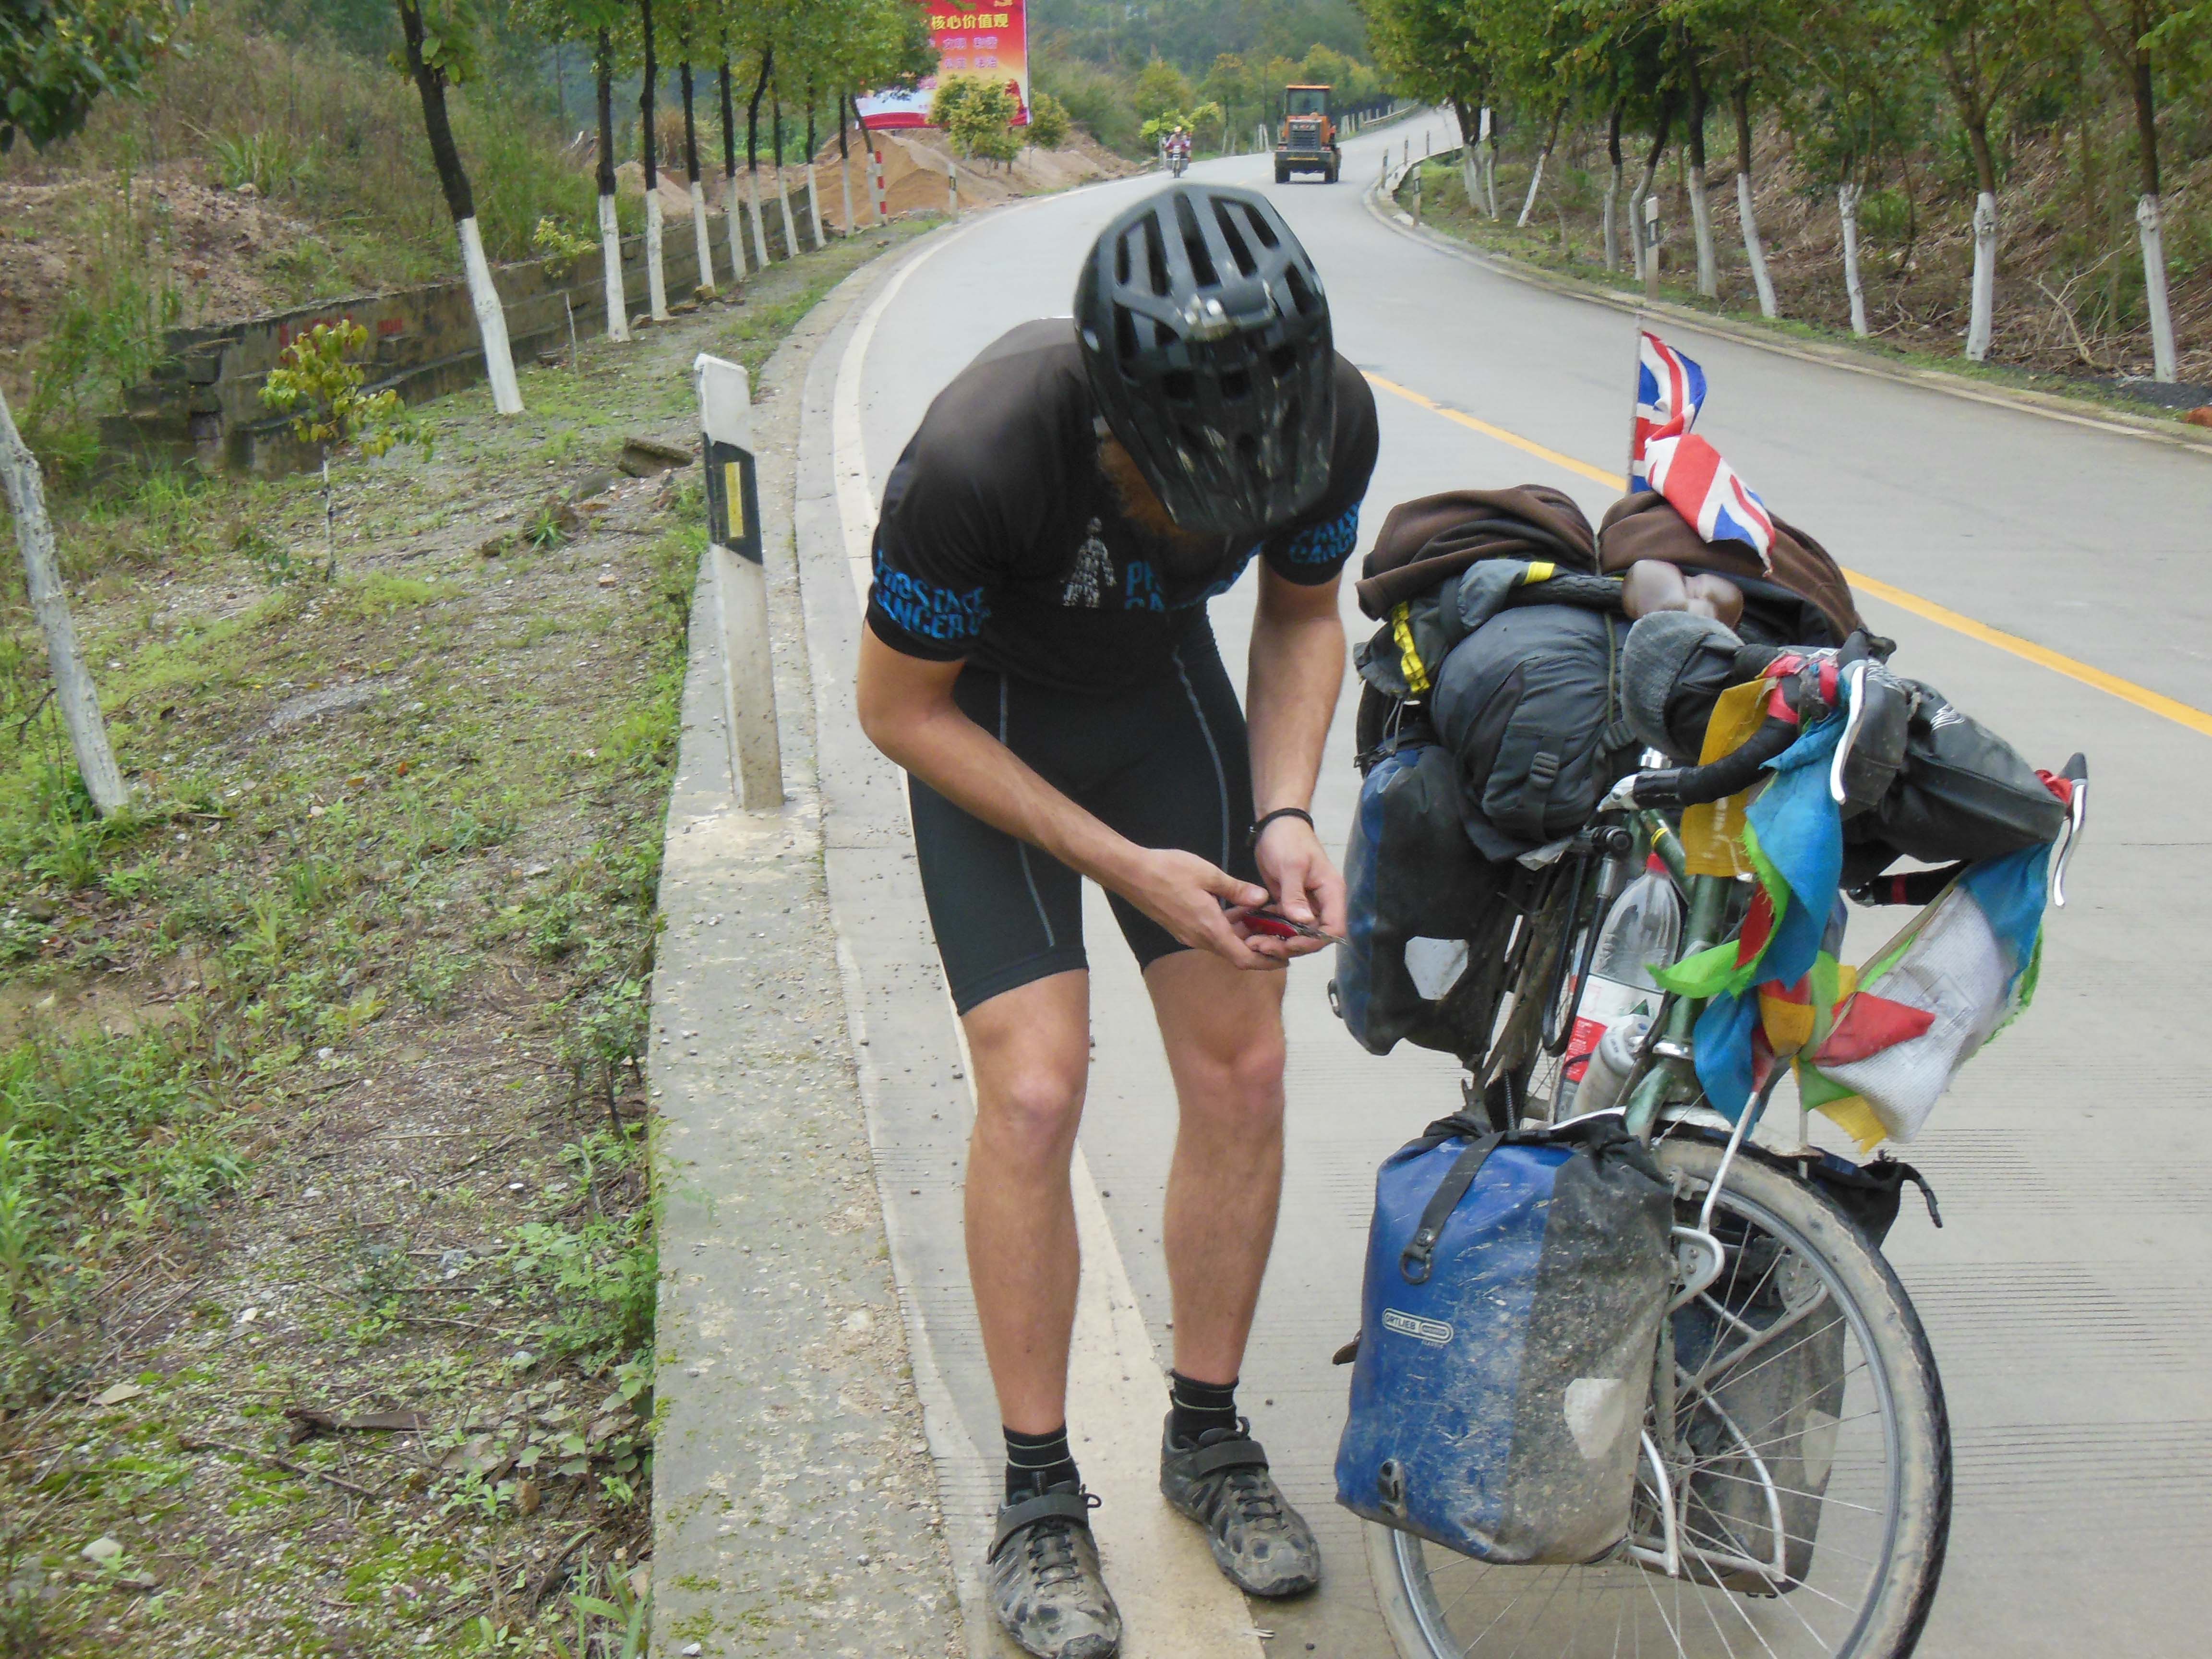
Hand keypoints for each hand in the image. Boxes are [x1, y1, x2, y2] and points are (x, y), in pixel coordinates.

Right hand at [1120, 848, 1280, 970]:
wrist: (1131, 873)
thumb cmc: (1168, 871)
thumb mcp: (1209, 875)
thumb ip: (1238, 890)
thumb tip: (1262, 899)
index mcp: (1210, 929)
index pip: (1244, 958)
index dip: (1267, 962)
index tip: (1285, 959)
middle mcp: (1199, 938)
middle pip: (1236, 953)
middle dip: (1259, 946)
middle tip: (1278, 933)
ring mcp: (1188, 934)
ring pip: (1223, 943)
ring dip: (1242, 934)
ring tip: (1261, 917)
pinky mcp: (1181, 927)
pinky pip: (1211, 934)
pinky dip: (1228, 927)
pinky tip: (1236, 909)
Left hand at [1245, 815, 1345, 962]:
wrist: (1276, 824)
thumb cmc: (1288, 839)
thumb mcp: (1290, 866)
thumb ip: (1295, 895)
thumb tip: (1303, 922)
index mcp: (1331, 892)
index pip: (1333, 928)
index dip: (1314, 941)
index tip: (1289, 944)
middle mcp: (1322, 902)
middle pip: (1314, 937)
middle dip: (1291, 945)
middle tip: (1262, 946)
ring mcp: (1307, 904)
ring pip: (1298, 934)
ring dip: (1278, 941)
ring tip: (1254, 943)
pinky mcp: (1291, 903)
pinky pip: (1285, 925)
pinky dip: (1271, 931)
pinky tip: (1253, 934)